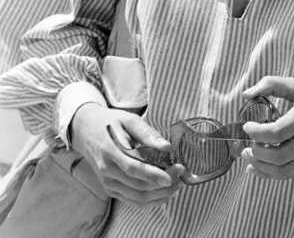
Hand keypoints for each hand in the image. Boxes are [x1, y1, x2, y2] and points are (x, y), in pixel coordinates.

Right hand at [70, 103, 184, 207]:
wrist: (86, 131)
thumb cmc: (110, 122)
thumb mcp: (128, 119)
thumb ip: (147, 133)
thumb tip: (167, 147)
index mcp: (110, 151)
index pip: (134, 167)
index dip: (155, 173)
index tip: (174, 172)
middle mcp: (107, 170)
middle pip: (137, 185)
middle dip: (163, 184)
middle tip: (180, 175)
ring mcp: (108, 182)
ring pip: (136, 197)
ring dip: (159, 195)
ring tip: (176, 186)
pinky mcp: (110, 188)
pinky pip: (131, 200)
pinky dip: (149, 200)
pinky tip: (164, 193)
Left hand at [241, 77, 293, 179]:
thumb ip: (271, 85)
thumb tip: (246, 94)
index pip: (277, 132)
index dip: (257, 132)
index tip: (247, 126)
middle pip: (279, 155)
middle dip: (257, 153)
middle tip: (245, 146)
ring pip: (284, 170)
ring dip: (262, 167)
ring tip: (248, 158)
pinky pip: (292, 173)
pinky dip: (272, 174)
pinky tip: (259, 168)